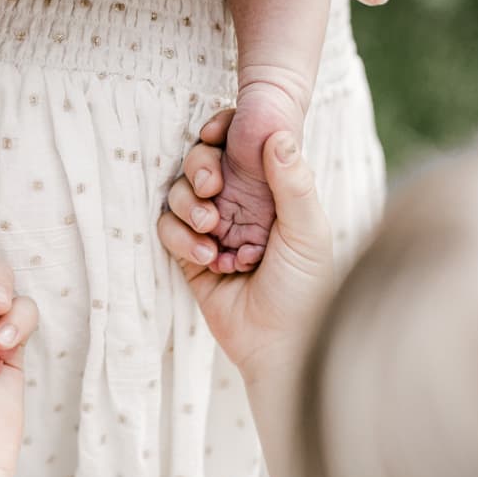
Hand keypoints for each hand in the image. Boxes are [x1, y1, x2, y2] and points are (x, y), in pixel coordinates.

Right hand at [158, 110, 337, 383]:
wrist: (280, 345)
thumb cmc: (307, 288)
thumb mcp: (308, 231)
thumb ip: (293, 182)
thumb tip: (278, 133)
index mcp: (271, 190)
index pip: (239, 146)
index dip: (223, 131)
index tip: (217, 132)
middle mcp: (239, 204)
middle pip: (201, 162)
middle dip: (199, 167)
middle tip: (211, 186)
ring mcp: (212, 229)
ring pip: (179, 193)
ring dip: (188, 205)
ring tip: (211, 231)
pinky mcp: (190, 256)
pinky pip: (168, 230)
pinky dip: (181, 239)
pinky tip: (207, 258)